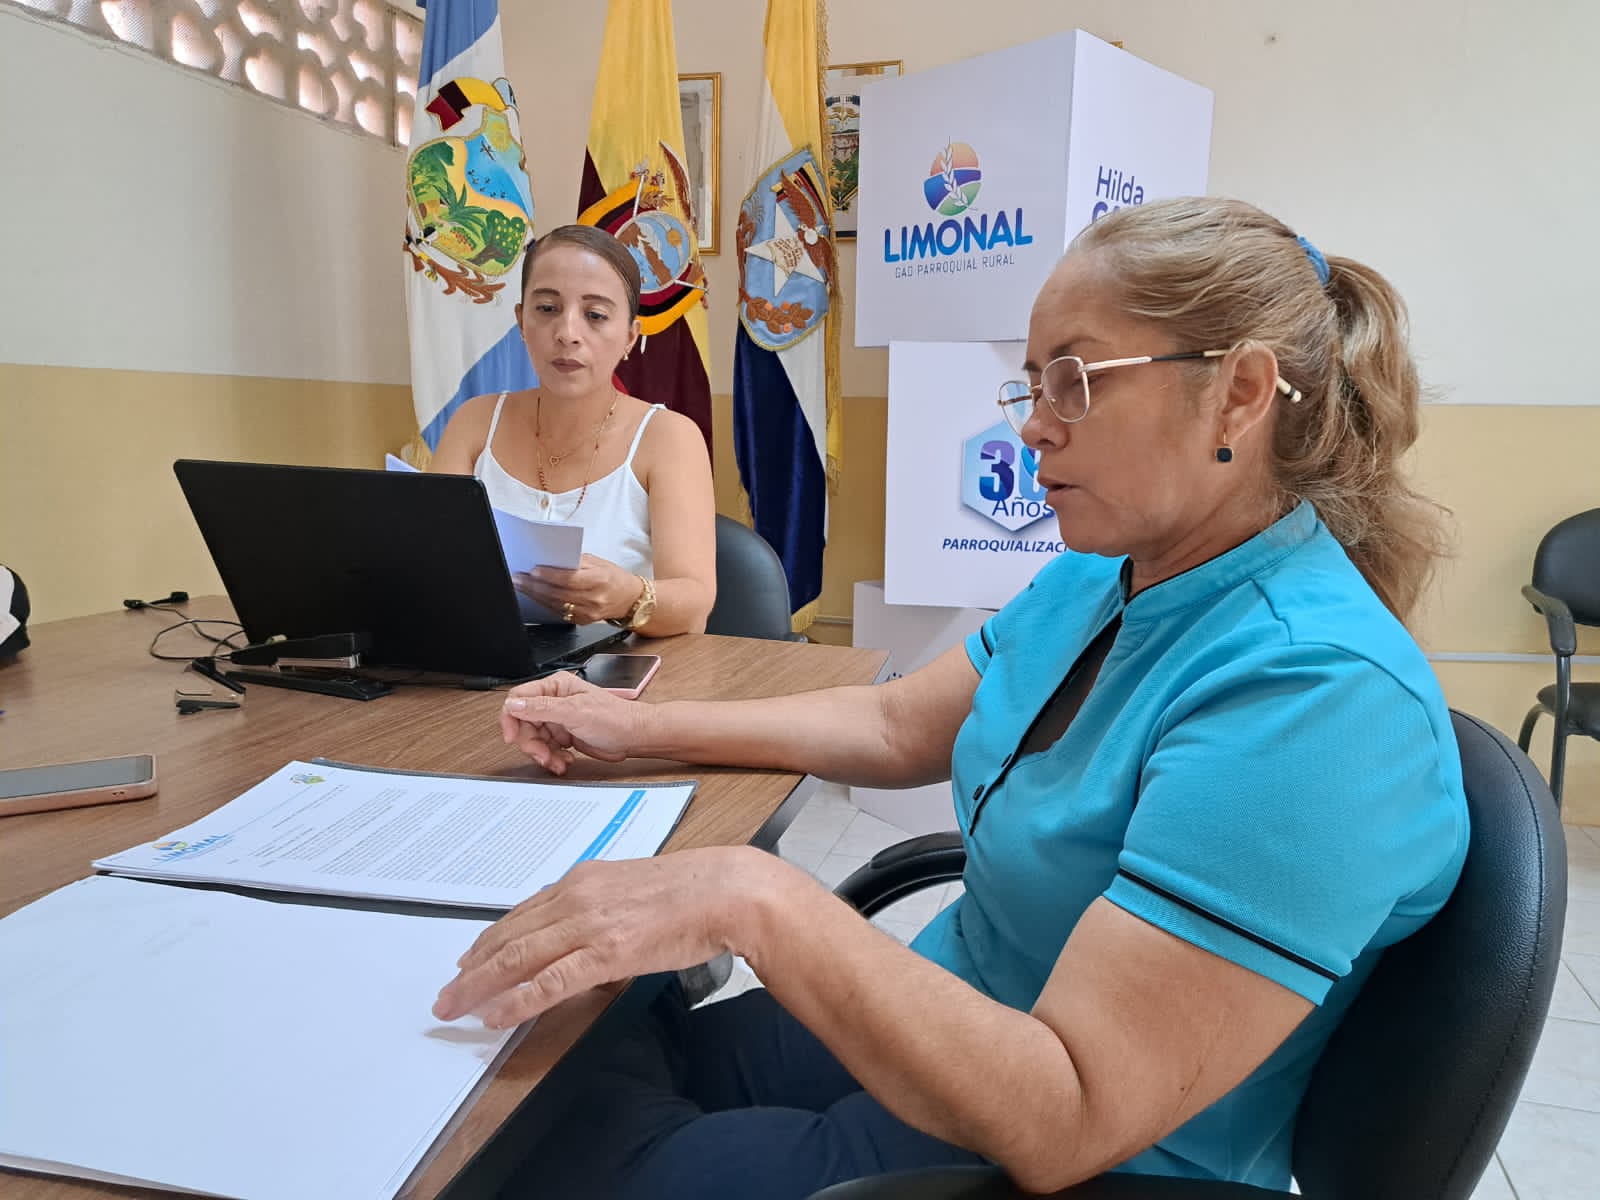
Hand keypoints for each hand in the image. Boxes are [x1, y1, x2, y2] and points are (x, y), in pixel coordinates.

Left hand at [432, 847, 759, 1027]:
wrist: (727, 890)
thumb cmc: (691, 891)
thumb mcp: (632, 887)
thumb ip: (601, 905)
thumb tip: (582, 936)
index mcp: (583, 880)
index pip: (522, 914)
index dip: (490, 941)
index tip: (469, 961)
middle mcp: (577, 897)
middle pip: (509, 936)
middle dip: (472, 967)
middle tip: (447, 992)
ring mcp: (589, 924)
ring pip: (518, 958)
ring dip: (479, 985)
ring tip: (453, 1006)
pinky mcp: (606, 952)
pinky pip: (549, 981)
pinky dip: (517, 999)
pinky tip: (496, 1015)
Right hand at [500, 670, 645, 772]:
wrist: (634, 737)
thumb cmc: (615, 718)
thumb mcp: (575, 712)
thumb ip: (542, 708)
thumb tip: (514, 705)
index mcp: (555, 687)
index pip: (519, 698)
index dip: (511, 718)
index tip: (512, 737)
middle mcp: (554, 701)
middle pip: (524, 723)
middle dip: (531, 743)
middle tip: (543, 755)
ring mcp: (559, 719)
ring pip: (534, 739)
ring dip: (543, 754)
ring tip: (557, 761)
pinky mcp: (564, 735)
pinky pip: (546, 748)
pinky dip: (552, 757)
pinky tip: (565, 760)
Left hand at [515, 554, 640, 624]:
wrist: (629, 599)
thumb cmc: (613, 577)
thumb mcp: (598, 563)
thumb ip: (576, 562)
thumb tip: (551, 561)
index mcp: (600, 580)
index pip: (570, 579)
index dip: (549, 576)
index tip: (533, 570)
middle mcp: (594, 599)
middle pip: (558, 593)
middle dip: (535, 585)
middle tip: (518, 578)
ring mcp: (588, 613)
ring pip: (555, 604)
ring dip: (535, 595)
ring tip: (521, 585)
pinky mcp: (582, 621)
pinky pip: (559, 612)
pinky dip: (545, 603)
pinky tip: (535, 595)